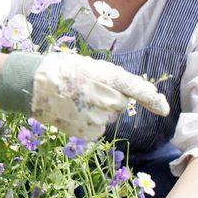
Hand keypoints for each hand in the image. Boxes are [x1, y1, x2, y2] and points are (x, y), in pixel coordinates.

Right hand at [30, 52, 169, 139]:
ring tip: (75, 101)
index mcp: (108, 76)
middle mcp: (107, 98)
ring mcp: (98, 117)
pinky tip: (73, 113)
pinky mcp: (89, 132)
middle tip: (85, 90)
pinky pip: (97, 128)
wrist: (33, 85)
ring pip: (107, 116)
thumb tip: (130, 92)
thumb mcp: (89, 66)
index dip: (151, 99)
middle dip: (108, 98)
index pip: (136, 88)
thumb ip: (112, 78)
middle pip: (119, 102)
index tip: (164, 108)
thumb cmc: (60, 70)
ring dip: (96, 111)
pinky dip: (87, 123)